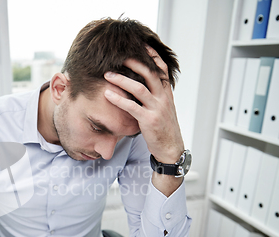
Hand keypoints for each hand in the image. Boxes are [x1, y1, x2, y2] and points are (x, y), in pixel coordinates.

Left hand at [103, 46, 183, 164]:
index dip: (152, 56)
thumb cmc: (163, 129)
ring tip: (107, 74)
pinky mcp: (149, 120)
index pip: (162, 69)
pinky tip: (107, 95)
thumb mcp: (163, 109)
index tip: (142, 45)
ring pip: (139, 88)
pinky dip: (118, 100)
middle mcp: (163, 98)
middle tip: (118, 56)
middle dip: (134, 63)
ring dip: (122, 80)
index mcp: (167, 94)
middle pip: (150, 74)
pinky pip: (131, 107)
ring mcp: (157, 109)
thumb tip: (145, 83)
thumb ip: (156, 95)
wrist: (170, 148)